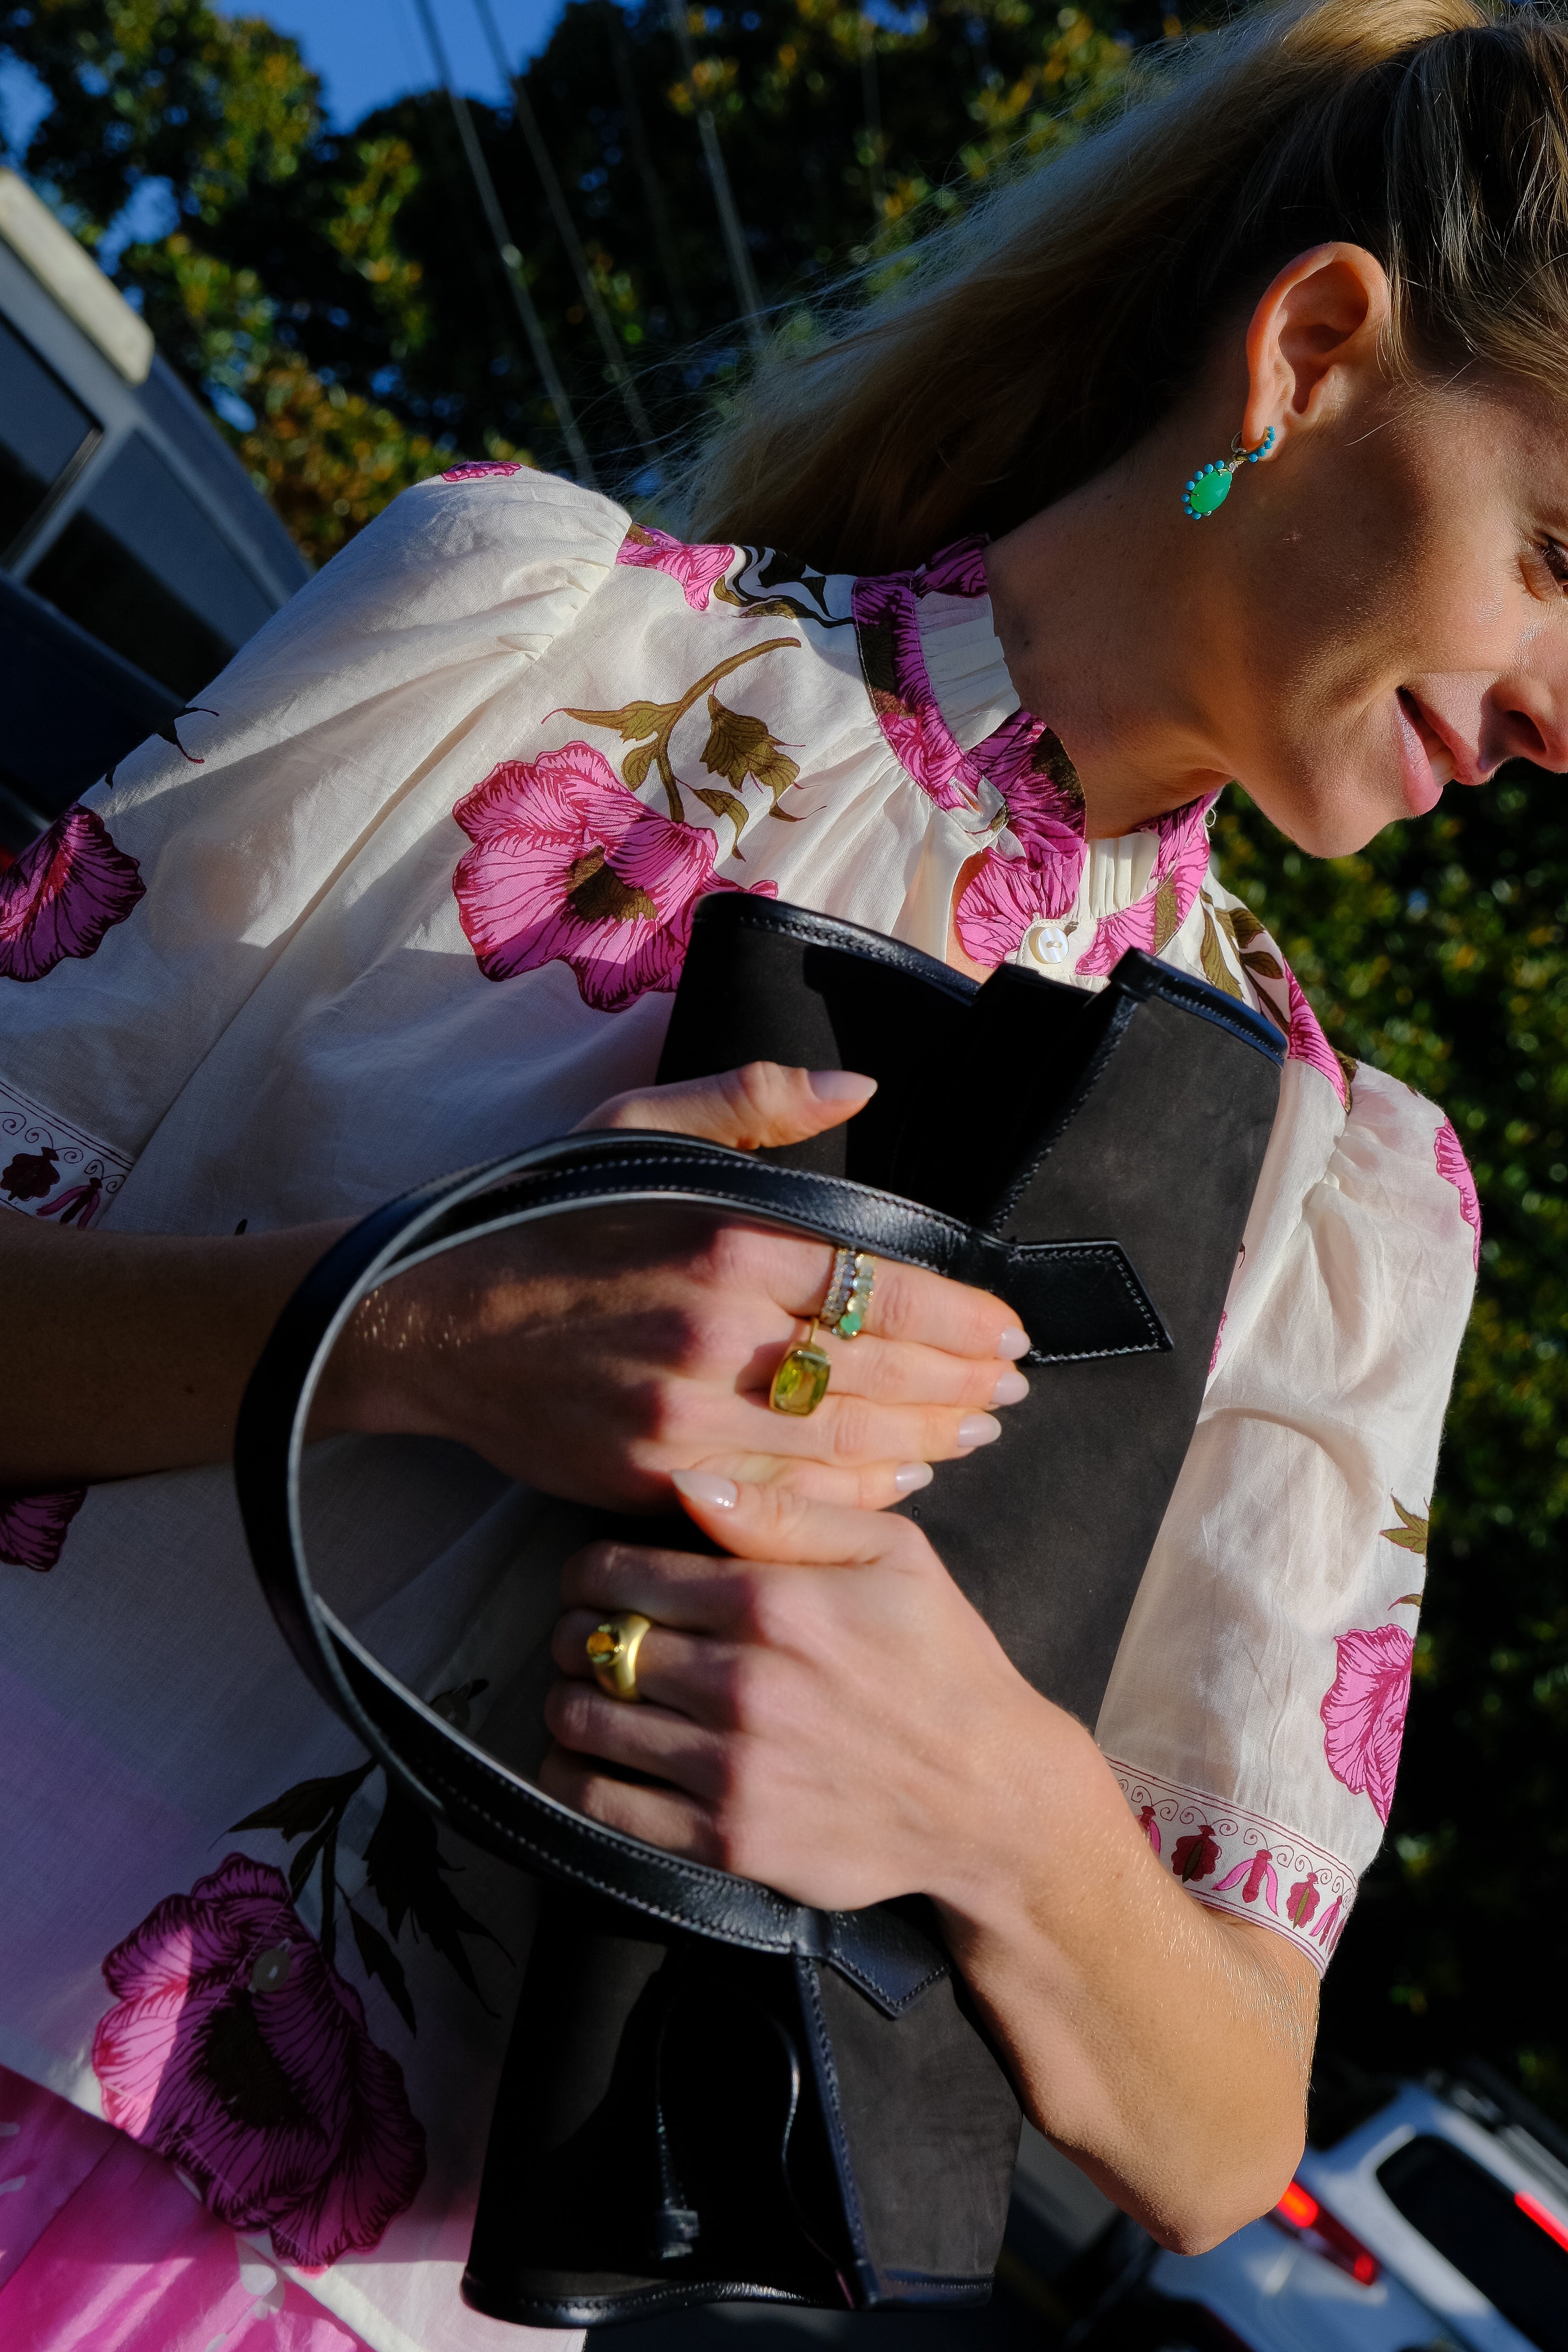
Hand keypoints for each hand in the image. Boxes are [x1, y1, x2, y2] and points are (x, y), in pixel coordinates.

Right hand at [321, 1064, 1030, 1512]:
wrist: (433, 1319)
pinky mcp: (659, 1478)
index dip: (961, 1318)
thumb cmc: (546, 1216)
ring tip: (977, 1428)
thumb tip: (861, 1085)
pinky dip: (856, 1492)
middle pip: (879, 1372)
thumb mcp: (637, 1126)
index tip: (1009, 1329)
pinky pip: (788, 1498)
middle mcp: (715, 1336)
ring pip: (845, 1441)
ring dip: (928, 1437)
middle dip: (962, 1384)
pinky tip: (901, 1477)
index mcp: (723, 1242)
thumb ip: (756, 1102)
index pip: (882, 1287)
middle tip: (1013, 1387)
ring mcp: (688, 1418)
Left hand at [542, 1471, 1320, 2259]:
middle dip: (578, 1633)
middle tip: (589, 1636)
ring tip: (591, 1694)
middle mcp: (741, 1683)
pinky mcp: (727, 1841)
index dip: (590, 1571)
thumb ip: (785, 1514)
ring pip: (585, 1720)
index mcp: (772, 1602)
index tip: (595, 1580)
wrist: (990, 1801)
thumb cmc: (941, 1663)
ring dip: (571, 1701)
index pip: (618, 1573)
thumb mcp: (892, 1555)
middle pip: (594, 1642)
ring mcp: (731, 1768)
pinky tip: (590, 1760)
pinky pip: (600, 1805)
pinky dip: (575, 1778)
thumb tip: (689, 1483)